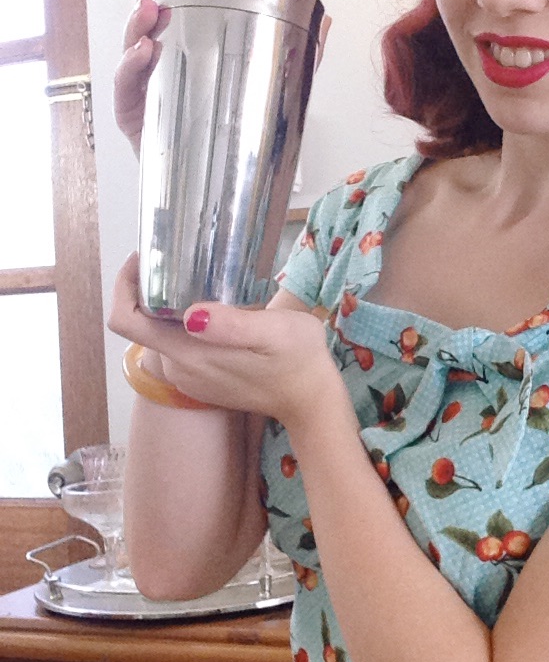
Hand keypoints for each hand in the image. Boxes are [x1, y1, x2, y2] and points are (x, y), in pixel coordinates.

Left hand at [108, 253, 346, 428]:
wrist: (311, 400)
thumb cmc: (298, 360)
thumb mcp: (275, 333)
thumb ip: (233, 326)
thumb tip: (192, 315)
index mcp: (188, 353)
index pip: (126, 321)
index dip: (125, 287)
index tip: (145, 260)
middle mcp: (178, 369)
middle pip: (141, 325)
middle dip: (150, 291)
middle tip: (178, 261)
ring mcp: (188, 378)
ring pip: (159, 335)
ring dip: (168, 307)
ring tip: (199, 281)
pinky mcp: (200, 381)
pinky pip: (177, 348)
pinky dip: (184, 325)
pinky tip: (213, 311)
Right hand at [114, 0, 332, 155]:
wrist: (211, 184)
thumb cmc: (229, 127)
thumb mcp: (270, 84)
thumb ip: (295, 51)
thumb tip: (327, 19)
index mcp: (189, 40)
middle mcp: (162, 54)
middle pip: (151, 4)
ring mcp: (145, 81)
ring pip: (133, 39)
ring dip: (139, 16)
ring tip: (151, 2)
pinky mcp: (135, 112)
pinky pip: (129, 85)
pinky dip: (133, 66)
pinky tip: (145, 51)